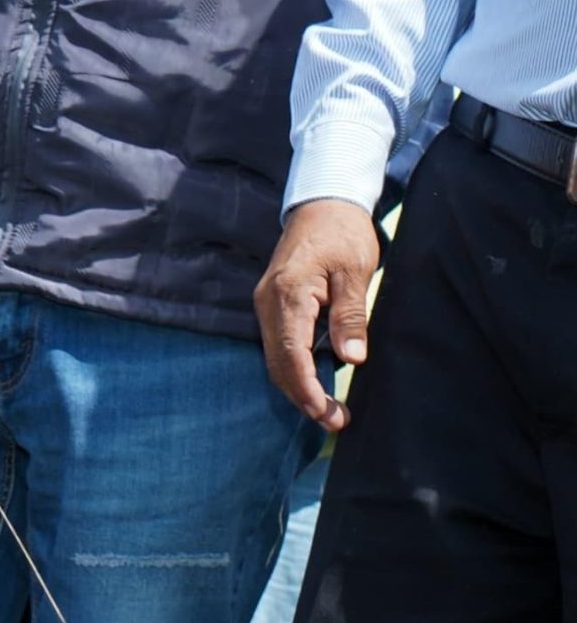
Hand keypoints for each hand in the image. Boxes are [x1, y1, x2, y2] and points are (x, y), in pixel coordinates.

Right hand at [255, 198, 380, 431]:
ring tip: (327, 409)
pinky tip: (314, 382)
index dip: (307, 389)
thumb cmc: (342, 231)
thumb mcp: (355, 270)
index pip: (291, 355)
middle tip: (334, 421)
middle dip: (303, 398)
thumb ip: (350, 316)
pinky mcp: (272, 307)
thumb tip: (352, 358)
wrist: (322, 202)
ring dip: (299, 388)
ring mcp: (266, 307)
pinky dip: (294, 370)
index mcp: (289, 295)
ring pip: (275, 360)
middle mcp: (268, 305)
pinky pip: (277, 348)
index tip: (327, 413)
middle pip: (278, 365)